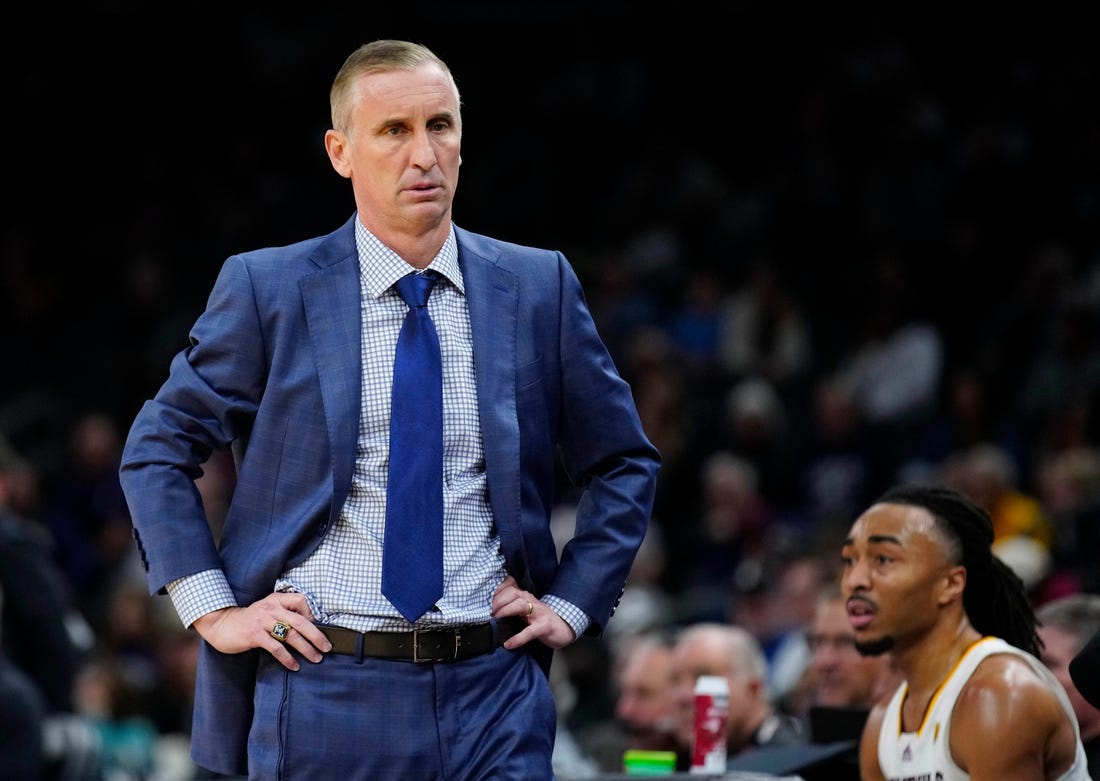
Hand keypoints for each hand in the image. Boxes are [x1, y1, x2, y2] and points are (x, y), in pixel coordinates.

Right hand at [191, 592, 331, 670]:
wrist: (221, 624)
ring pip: (291, 635)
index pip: (302, 600)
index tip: (322, 627)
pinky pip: (276, 647)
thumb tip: (309, 625)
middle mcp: (272, 608)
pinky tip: (294, 666)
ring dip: (306, 648)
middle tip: (327, 647)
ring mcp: (263, 621)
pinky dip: (287, 658)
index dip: (314, 613)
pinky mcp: (255, 635)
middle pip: (301, 621)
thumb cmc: (249, 619)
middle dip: (317, 635)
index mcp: (276, 599)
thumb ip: (284, 613)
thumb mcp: (267, 610)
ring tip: (316, 658)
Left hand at [491, 575, 575, 649]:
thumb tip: (490, 611)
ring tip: (495, 621)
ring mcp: (538, 613)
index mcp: (525, 596)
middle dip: (497, 602)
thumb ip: (511, 606)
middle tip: (486, 613)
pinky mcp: (544, 626)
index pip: (508, 587)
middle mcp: (531, 601)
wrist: (563, 628)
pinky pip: (529, 631)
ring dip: (505, 611)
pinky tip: (509, 644)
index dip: (494, 593)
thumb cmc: (541, 619)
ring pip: (520, 605)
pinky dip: (518, 638)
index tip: (482, 602)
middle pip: (512, 593)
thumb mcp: (525, 609)